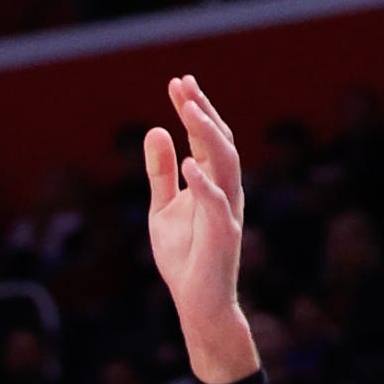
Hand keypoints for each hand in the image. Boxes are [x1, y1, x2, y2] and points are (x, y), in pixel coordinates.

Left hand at [144, 76, 259, 381]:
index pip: (206, 137)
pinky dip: (203, 181)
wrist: (197, 301)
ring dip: (206, 136)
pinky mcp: (222, 234)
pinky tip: (188, 162)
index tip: (177, 82)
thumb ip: (160, 173)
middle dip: (201, 111)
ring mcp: (227, 210)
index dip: (194, 109)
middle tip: (182, 84)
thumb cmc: (184, 256)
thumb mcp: (162, 208)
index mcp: (212, 182)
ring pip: (226, 164)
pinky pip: (217, 202)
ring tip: (188, 111)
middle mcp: (226, 190)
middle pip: (219, 141)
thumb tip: (156, 131)